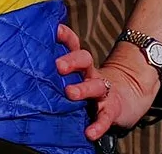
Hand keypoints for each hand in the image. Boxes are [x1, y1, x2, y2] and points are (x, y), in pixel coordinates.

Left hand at [53, 24, 161, 140]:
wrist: (130, 96)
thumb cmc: (95, 86)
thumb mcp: (81, 76)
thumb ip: (63, 71)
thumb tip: (31, 66)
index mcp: (84, 66)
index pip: (75, 47)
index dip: (67, 37)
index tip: (56, 29)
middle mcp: (93, 75)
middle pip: (85, 61)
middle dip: (72, 61)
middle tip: (58, 65)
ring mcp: (105, 92)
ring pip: (95, 87)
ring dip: (83, 89)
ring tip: (70, 93)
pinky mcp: (113, 110)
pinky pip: (105, 117)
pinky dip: (98, 125)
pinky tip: (90, 132)